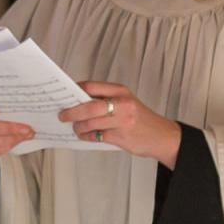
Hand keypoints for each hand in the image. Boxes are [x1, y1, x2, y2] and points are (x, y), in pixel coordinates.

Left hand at [60, 82, 181, 166]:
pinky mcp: (121, 136)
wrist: (161, 135)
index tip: (64, 96)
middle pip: (89, 106)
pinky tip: (85, 135)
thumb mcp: (125, 101)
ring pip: (91, 122)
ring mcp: (122, 121)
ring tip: (75, 127)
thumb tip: (77, 101)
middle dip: (72, 112)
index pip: (91, 87)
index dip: (74, 91)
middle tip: (62, 115)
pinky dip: (87, 136)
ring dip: (78, 126)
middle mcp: (122, 104)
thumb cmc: (139, 118)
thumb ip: (105, 99)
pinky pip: (96, 136)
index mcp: (120, 91)